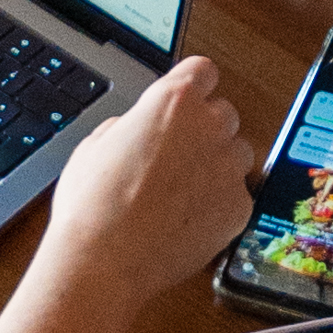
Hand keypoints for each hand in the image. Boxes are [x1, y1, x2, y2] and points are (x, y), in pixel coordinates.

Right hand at [39, 53, 253, 315]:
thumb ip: (130, 125)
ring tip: (183, 193)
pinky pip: (238, 195)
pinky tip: (189, 220)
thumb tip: (139, 129)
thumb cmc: (92, 206)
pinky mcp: (239, 207)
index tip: (190, 98)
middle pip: (224, 113)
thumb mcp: (95, 144)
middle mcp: (209, 127)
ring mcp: (229, 168)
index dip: (194, 85)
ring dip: (218, 165)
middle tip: (178, 156)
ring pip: (237, 153)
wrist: (104, 262)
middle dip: (205, 129)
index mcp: (173, 101)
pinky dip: (220, 204)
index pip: (203, 71)